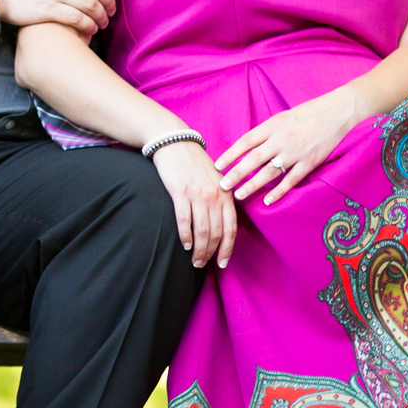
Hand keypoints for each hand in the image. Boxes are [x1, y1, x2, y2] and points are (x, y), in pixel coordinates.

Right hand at [152, 139, 237, 269]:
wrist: (176, 143)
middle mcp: (215, 196)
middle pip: (216, 233)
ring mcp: (198, 194)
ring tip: (193, 260)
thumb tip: (222, 224)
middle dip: (210, 253)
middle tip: (202, 264)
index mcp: (226, 194)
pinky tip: (184, 244)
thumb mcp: (215, 179)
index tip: (222, 263)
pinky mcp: (180, 192)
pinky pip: (184, 220)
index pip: (231, 228)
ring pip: (201, 231)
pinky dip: (185, 236)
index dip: (227, 249)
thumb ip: (221, 199)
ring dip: (198, 250)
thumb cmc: (194, 163)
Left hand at [215, 94, 359, 205]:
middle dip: (236, 174)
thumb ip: (265, 132)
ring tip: (239, 195)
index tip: (218, 166)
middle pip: (254, 159)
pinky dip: (278, 191)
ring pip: (269, 172)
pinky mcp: (310, 162)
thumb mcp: (281, 117)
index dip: (230, 154)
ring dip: (253, 185)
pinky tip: (267, 201)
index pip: (246, 141)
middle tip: (222, 186)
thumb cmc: (306, 114)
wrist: (336, 112)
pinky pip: (291, 180)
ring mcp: (295, 152)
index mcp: (272, 126)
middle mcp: (281, 139)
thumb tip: (246, 147)